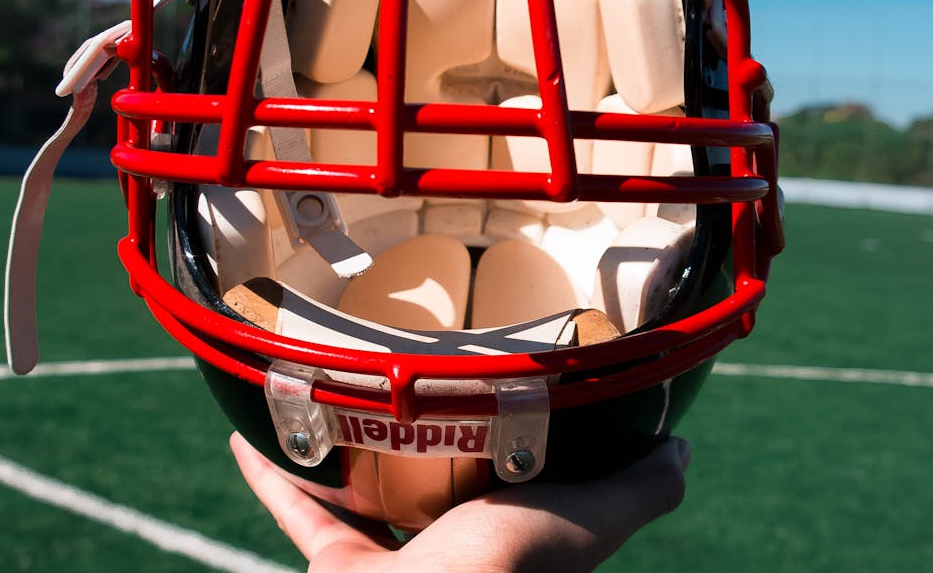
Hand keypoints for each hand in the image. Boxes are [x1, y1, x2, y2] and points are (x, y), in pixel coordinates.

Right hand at [230, 432, 692, 571]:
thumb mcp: (587, 520)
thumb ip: (638, 490)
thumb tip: (682, 448)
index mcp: (513, 541)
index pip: (524, 493)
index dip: (523, 450)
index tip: (509, 395)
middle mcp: (453, 556)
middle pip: (434, 489)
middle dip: (424, 443)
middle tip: (407, 378)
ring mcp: (391, 566)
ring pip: (360, 497)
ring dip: (339, 450)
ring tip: (323, 391)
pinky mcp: (336, 569)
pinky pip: (298, 510)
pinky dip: (272, 475)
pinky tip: (250, 430)